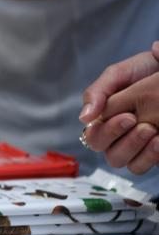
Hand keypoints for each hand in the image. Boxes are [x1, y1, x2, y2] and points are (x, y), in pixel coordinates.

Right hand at [81, 43, 158, 173]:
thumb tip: (83, 118)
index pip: (94, 138)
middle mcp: (118, 138)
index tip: (129, 116)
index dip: (109, 131)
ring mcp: (137, 147)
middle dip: (127, 142)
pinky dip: (152, 157)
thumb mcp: (118, 74)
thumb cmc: (143, 70)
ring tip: (155, 133)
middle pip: (111, 155)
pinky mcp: (153, 152)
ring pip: (129, 165)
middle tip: (145, 125)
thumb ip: (97, 93)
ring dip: (140, 150)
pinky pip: (145, 165)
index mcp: (103, 120)